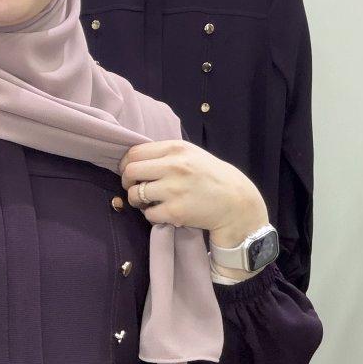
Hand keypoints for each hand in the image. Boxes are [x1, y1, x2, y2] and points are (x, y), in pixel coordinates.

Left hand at [118, 139, 268, 247]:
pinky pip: (148, 214)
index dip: (126, 164)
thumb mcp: (192, 154)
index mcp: (176, 149)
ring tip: (148, 202)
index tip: (130, 173)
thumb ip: (166, 154)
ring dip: (137, 200)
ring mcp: (174, 189)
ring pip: (135, 194)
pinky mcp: (175, 212)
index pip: (135, 153)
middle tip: (136, 188)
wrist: (236, 202)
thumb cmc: (211, 177)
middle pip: (130, 172)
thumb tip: (133, 160)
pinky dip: (151, 215)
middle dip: (127, 182)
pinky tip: (162, 212)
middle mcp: (174, 166)